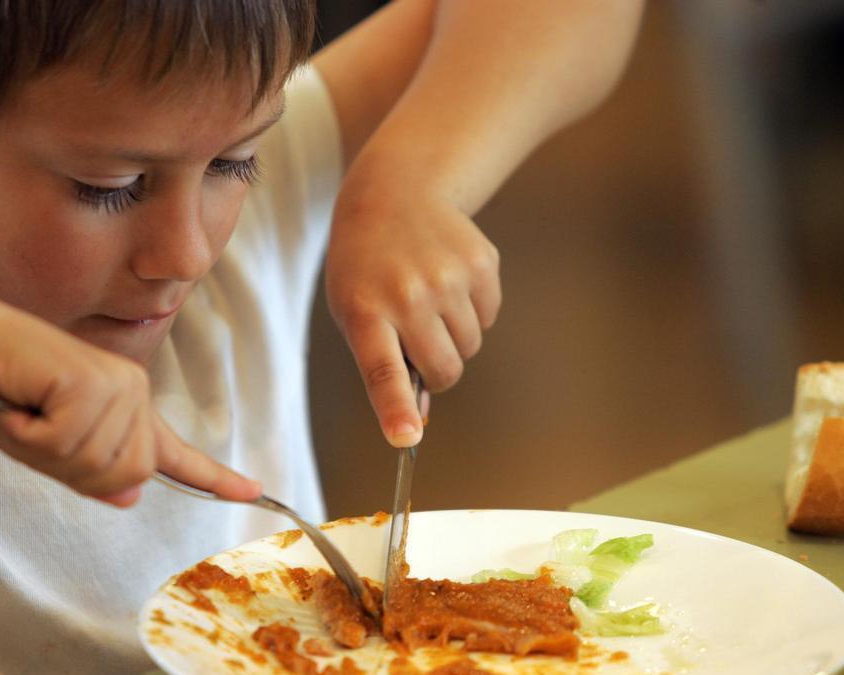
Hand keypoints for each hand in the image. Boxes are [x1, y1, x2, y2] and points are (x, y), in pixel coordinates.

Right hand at [0, 301, 260, 506]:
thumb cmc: (2, 393)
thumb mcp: (46, 447)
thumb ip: (90, 471)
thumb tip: (131, 497)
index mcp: (129, 412)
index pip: (179, 456)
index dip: (217, 479)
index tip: (255, 491)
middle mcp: (135, 394)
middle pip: (123, 476)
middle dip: (71, 467)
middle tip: (37, 427)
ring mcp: (120, 385)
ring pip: (94, 462)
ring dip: (46, 447)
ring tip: (28, 408)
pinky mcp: (95, 380)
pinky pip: (68, 441)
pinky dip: (32, 432)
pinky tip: (23, 400)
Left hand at [325, 184, 500, 447]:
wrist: (394, 193)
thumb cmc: (366, 266)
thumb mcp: (355, 312)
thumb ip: (382, 365)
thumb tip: (418, 418)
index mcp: (365, 312)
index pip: (382, 371)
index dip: (396, 408)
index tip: (406, 437)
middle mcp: (408, 295)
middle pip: (445, 370)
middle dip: (438, 370)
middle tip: (418, 341)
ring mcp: (448, 277)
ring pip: (470, 346)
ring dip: (455, 336)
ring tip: (430, 299)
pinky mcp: (481, 262)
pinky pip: (489, 316)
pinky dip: (473, 309)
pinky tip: (450, 280)